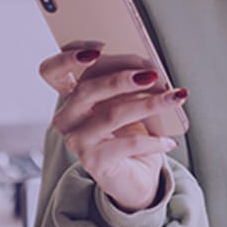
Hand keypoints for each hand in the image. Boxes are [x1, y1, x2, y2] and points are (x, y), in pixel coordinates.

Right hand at [39, 47, 188, 211]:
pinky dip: (154, 140)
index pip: (51, 71)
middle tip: (153, 74)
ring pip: (112, 114)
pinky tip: (170, 141)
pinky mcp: (94, 162)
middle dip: (122, 78)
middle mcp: (67, 119)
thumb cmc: (131, 133)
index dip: (67, 57)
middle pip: (86, 90)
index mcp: (72, 97)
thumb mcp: (128, 103)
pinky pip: (128, 144)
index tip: (99, 49)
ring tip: (175, 98)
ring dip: (149, 103)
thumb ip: (129, 84)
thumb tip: (151, 69)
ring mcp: (77, 141)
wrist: (135, 177)